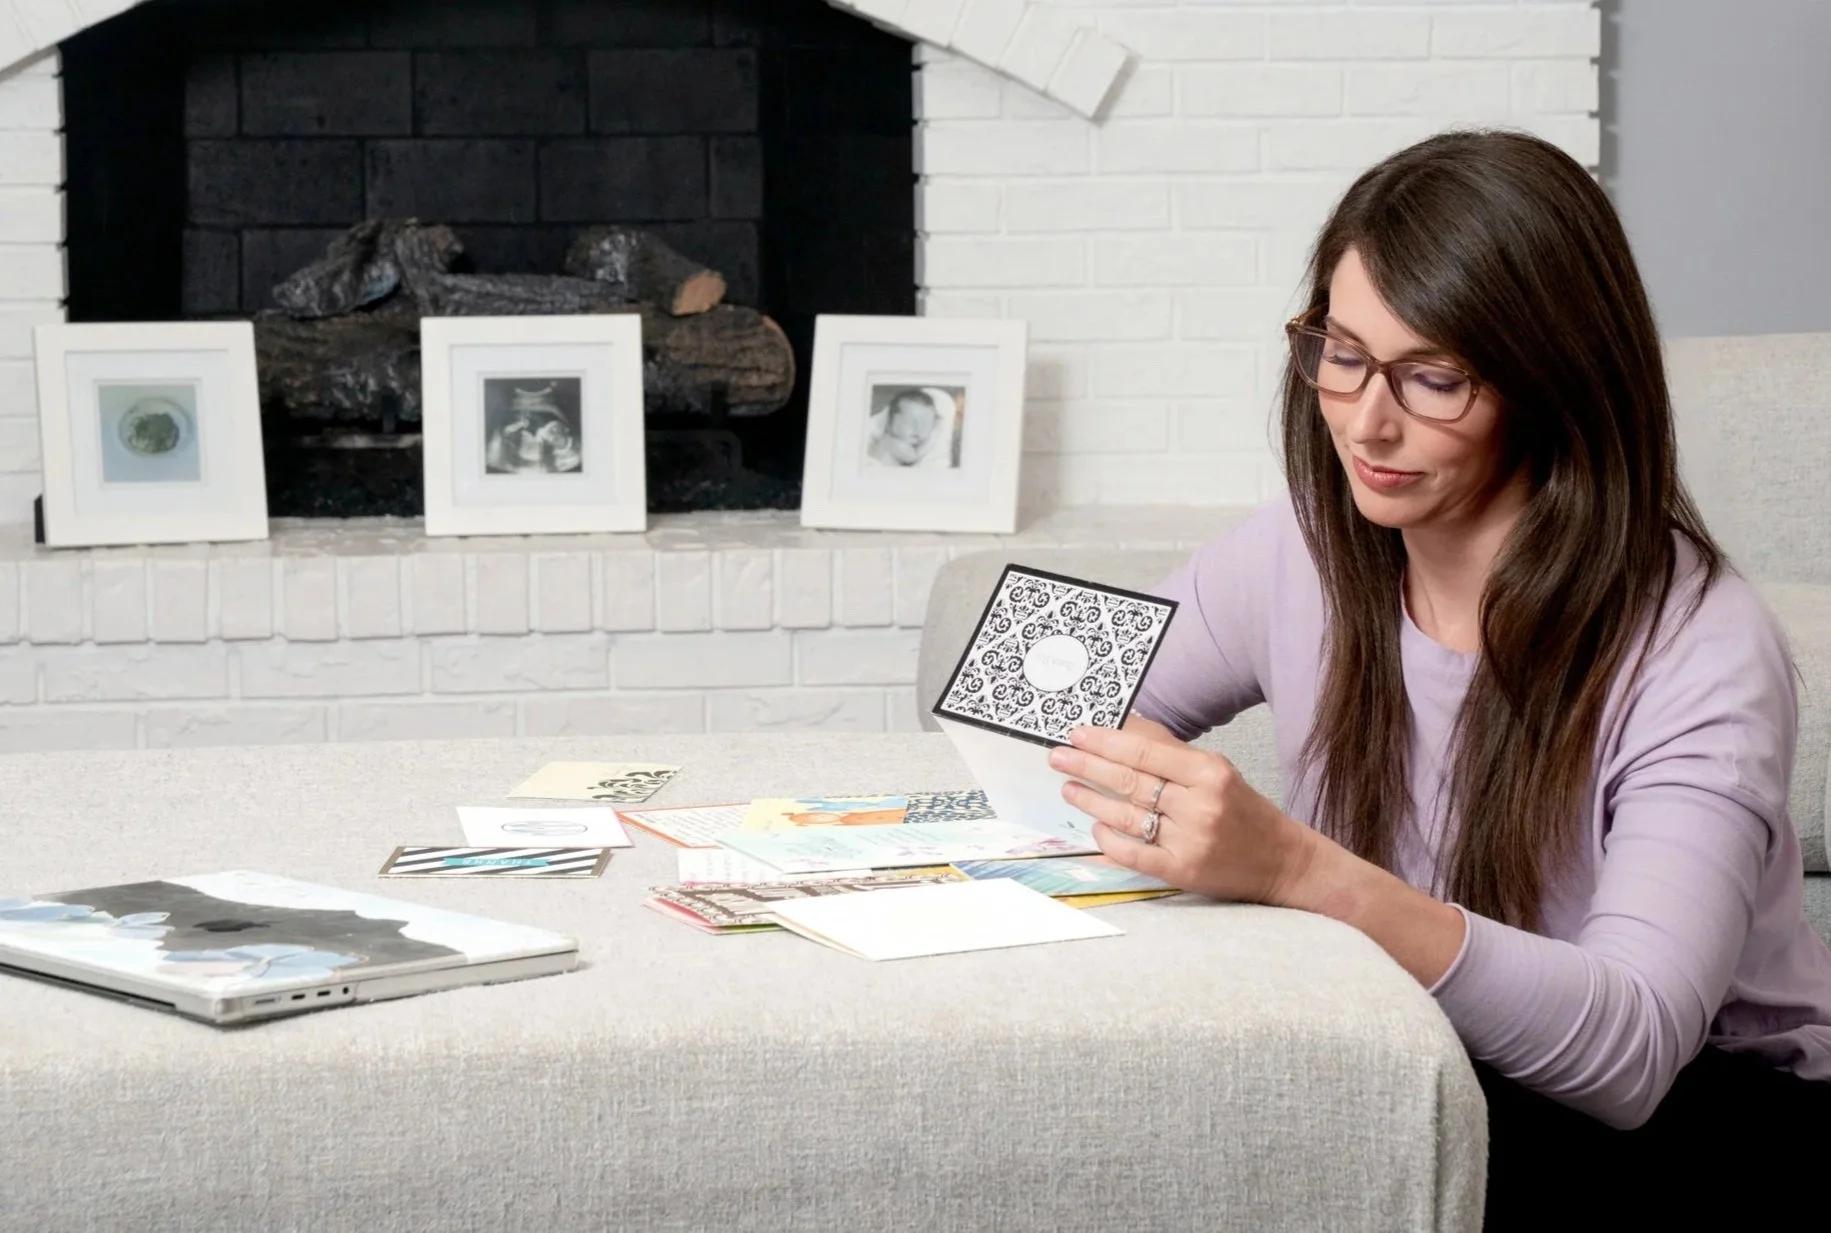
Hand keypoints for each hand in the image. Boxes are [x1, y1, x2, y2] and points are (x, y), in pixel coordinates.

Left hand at [1047, 724, 1317, 905]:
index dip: (1104, 741)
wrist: (1283, 861)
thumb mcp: (1215, 771)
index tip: (1076, 734)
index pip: (1144, 751)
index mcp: (1209, 771)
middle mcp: (1200, 804)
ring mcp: (1190, 840)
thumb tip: (1122, 728)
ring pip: (1126, 816)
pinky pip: (1134, 854)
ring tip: (1069, 788)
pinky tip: (1096, 827)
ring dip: (1091, 800)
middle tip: (1057, 757)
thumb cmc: (1242, 810)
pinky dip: (1110, 840)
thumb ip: (1170, 751)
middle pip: (1130, 781)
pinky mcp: (1183, 871)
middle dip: (1087, 766)